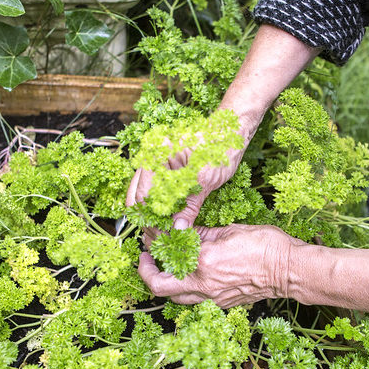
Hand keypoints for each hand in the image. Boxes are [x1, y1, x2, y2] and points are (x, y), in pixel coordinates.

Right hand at [125, 146, 243, 229]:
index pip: (144, 194)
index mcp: (156, 152)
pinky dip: (162, 210)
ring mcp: (155, 165)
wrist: (231, 129)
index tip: (164, 235)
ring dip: (154, 217)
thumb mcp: (206, 177)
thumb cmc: (221, 144)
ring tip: (166, 235)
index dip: (152, 219)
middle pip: (138, 197)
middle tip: (162, 239)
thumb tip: (178, 228)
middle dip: (149, 220)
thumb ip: (190, 203)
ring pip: (144, 198)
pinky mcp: (164, 173)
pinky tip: (170, 223)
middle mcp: (150, 157)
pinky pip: (156, 194)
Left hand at [138, 224, 304, 307]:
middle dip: (147, 272)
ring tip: (167, 268)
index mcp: (204, 261)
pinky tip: (193, 274)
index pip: (166, 254)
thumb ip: (201, 234)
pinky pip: (196, 301)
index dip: (155, 244)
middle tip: (147, 260)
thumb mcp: (230, 230)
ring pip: (176, 298)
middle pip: (160, 287)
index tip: (152, 238)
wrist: (290, 270)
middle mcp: (204, 284)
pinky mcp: (223, 304)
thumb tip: (182, 231)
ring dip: (167, 283)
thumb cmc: (267, 246)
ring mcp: (213, 298)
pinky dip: (188, 289)